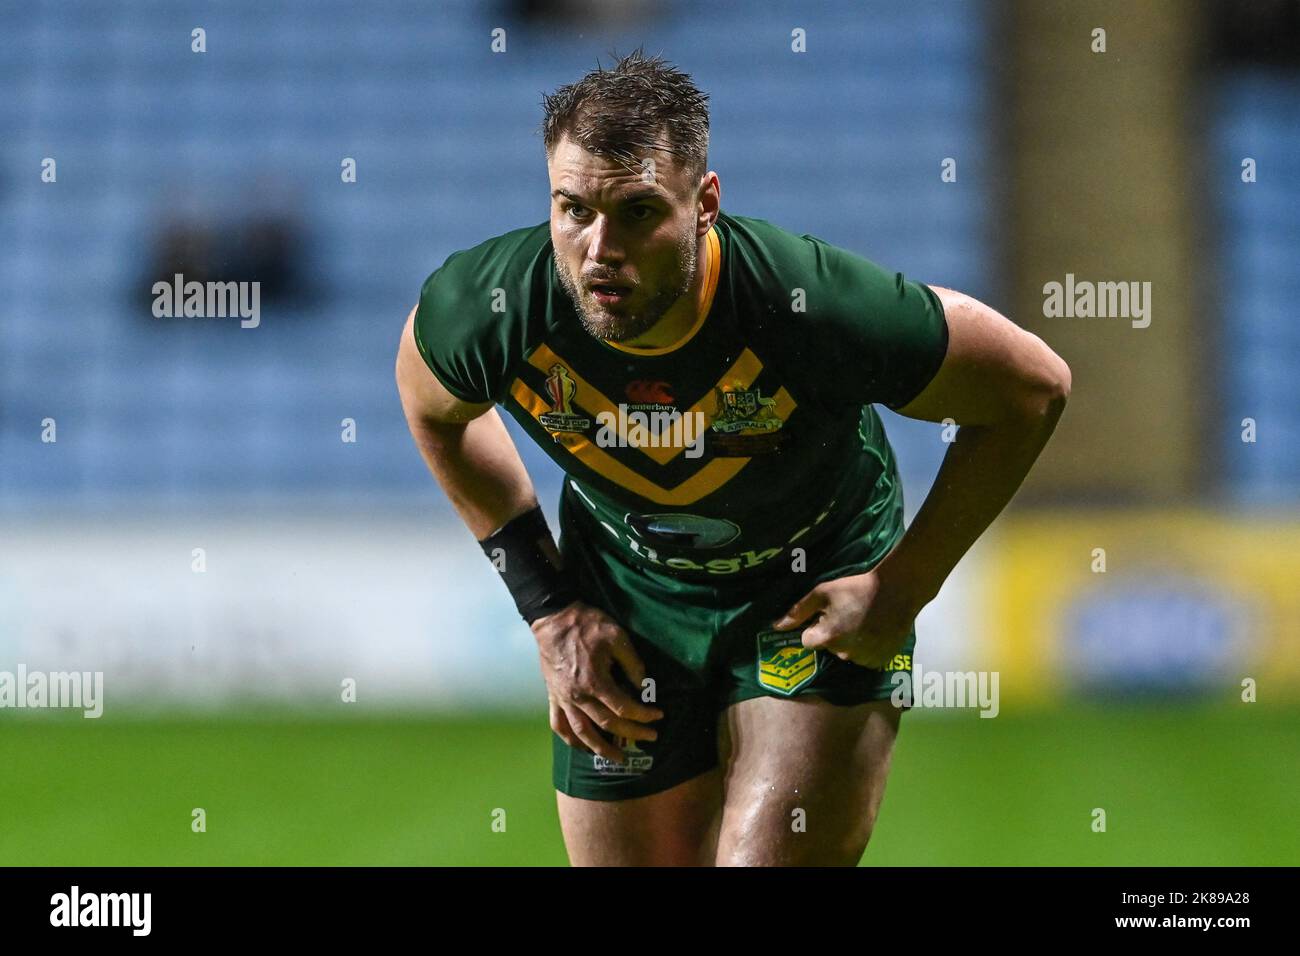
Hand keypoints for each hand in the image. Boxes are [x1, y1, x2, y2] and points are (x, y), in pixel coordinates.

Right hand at [531, 601, 663, 762]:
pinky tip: (583, 746)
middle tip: (651, 736)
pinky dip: (571, 740)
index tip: (659, 716)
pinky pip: (559, 724)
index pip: (624, 708)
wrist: (554, 618)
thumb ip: (633, 664)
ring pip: (582, 733)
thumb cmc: (587, 625)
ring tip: (618, 757)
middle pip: (608, 724)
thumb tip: (644, 687)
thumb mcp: (617, 637)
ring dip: (601, 748)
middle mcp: (578, 696)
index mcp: (595, 682)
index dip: (644, 715)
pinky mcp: (553, 696)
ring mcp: (563, 699)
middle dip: (633, 732)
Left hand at [771, 571, 921, 668]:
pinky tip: (874, 631)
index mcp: (827, 637)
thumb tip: (776, 626)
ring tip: (863, 622)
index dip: (815, 627)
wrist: (897, 591)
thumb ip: (798, 611)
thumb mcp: (823, 592)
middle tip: (848, 615)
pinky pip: (866, 658)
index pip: (808, 640)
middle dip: (834, 634)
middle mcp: (844, 654)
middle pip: (829, 647)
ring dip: (851, 642)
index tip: (827, 615)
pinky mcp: (881, 661)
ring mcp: (864, 660)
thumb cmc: (857, 588)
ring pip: (848, 653)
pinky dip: (868, 648)